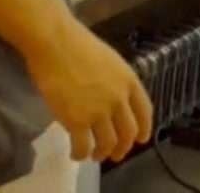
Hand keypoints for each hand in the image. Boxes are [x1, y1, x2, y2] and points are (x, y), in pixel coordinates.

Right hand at [25, 16, 153, 162]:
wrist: (54, 43)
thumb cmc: (76, 44)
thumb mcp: (109, 60)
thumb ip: (115, 82)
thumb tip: (111, 100)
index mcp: (129, 80)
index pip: (145, 111)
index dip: (144, 129)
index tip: (140, 139)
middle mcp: (119, 99)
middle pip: (128, 132)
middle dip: (123, 148)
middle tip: (115, 154)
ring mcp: (98, 111)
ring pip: (108, 144)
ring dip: (102, 154)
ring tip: (94, 156)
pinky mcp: (77, 121)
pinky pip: (83, 146)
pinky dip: (80, 154)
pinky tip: (75, 154)